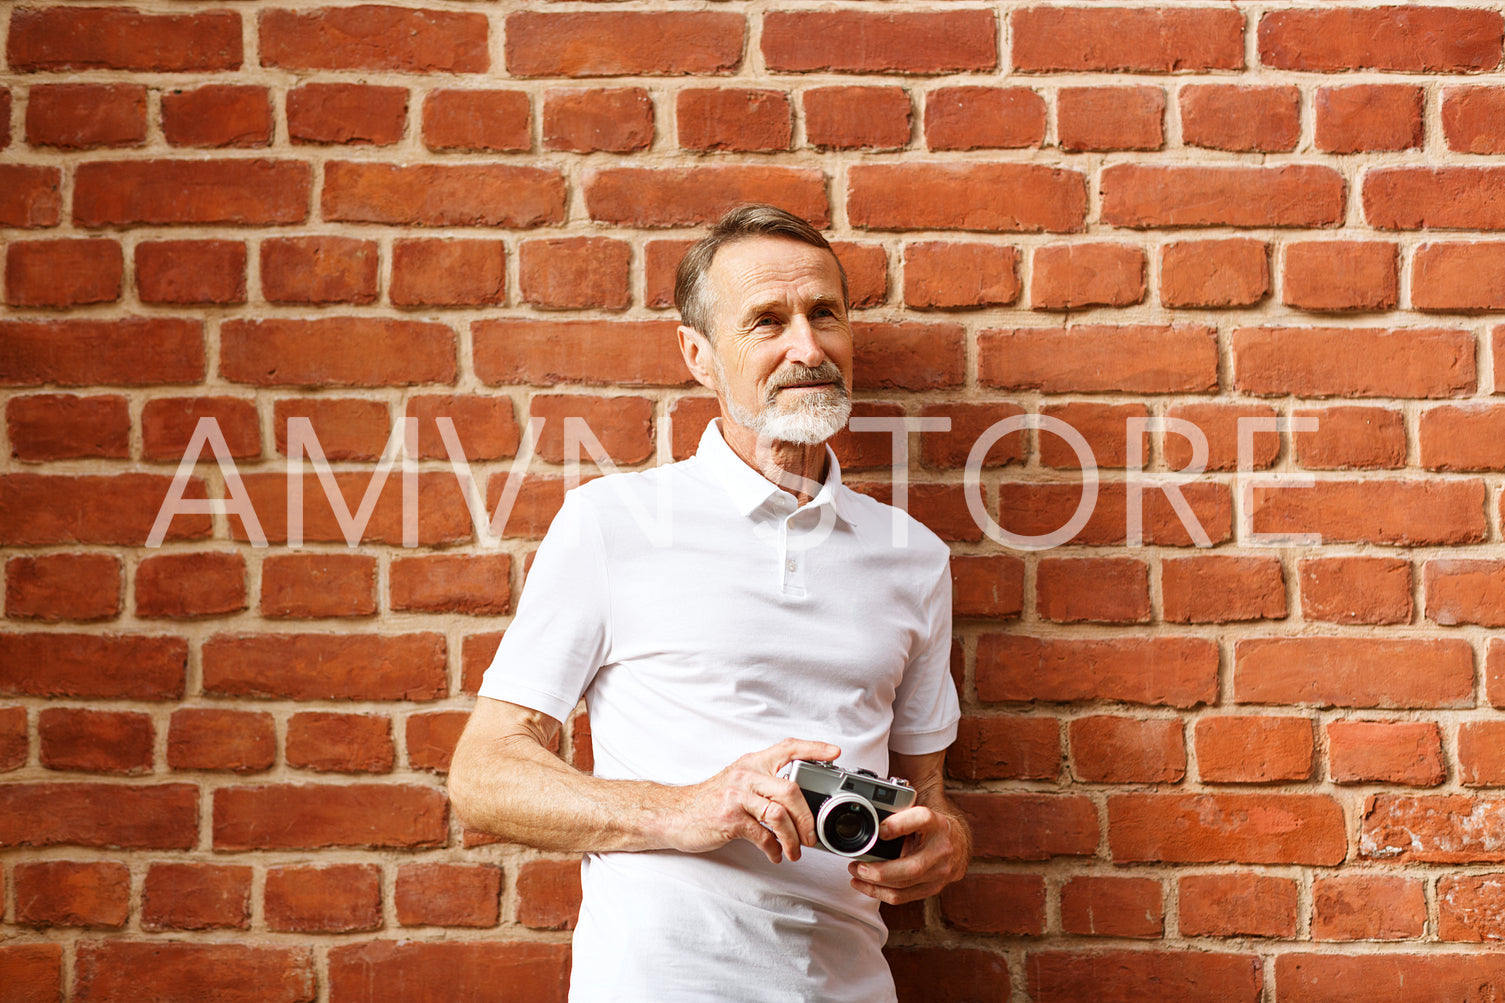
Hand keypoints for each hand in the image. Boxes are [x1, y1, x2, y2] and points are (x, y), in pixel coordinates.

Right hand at [662, 738, 840, 863]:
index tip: (834, 753)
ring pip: (779, 815)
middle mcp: (746, 775)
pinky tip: (775, 854)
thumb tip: (800, 801)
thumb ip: (765, 782)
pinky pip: (762, 835)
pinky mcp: (730, 819)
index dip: (813, 749)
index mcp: (752, 762)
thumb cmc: (710, 800)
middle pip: (791, 790)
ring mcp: (737, 796)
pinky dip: (774, 849)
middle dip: (808, 818)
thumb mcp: (738, 780)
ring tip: (795, 851)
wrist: (675, 814)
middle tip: (812, 836)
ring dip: (793, 838)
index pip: (788, 748)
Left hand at [847, 806, 965, 903]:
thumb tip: (870, 811)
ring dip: (875, 884)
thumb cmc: (931, 826)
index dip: (899, 825)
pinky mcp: (933, 888)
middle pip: (912, 867)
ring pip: (904, 886)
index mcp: (937, 823)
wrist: (958, 843)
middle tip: (858, 866)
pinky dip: (881, 893)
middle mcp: (942, 849)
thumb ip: (899, 811)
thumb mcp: (920, 811)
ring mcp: (940, 872)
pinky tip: (866, 886)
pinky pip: (903, 896)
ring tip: (856, 875)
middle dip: (880, 871)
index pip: (922, 819)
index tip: (879, 830)